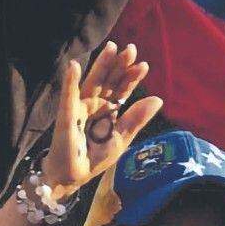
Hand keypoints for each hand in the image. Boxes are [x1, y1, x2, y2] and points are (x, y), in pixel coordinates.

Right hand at [41, 41, 163, 198]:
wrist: (72, 177)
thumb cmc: (94, 158)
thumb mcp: (121, 139)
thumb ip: (136, 119)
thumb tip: (158, 98)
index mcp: (109, 110)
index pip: (122, 90)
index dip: (132, 77)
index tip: (143, 65)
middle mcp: (95, 105)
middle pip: (109, 81)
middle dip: (119, 65)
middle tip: (131, 50)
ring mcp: (80, 108)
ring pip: (92, 83)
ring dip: (101, 65)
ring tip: (111, 48)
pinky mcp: (66, 116)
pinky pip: (68, 97)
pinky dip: (70, 82)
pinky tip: (73, 67)